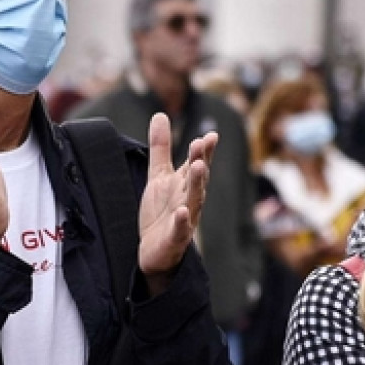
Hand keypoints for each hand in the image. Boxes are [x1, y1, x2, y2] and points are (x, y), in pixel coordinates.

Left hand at [137, 113, 215, 284]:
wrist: (153, 250)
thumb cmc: (161, 211)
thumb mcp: (158, 175)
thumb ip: (161, 147)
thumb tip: (160, 114)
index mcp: (185, 183)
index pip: (196, 164)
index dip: (203, 151)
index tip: (210, 135)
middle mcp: (189, 199)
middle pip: (197, 179)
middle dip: (200, 161)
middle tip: (201, 143)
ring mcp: (185, 219)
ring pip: (194, 201)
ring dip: (197, 184)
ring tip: (198, 167)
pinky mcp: (175, 238)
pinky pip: (180, 229)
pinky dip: (182, 221)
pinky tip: (181, 212)